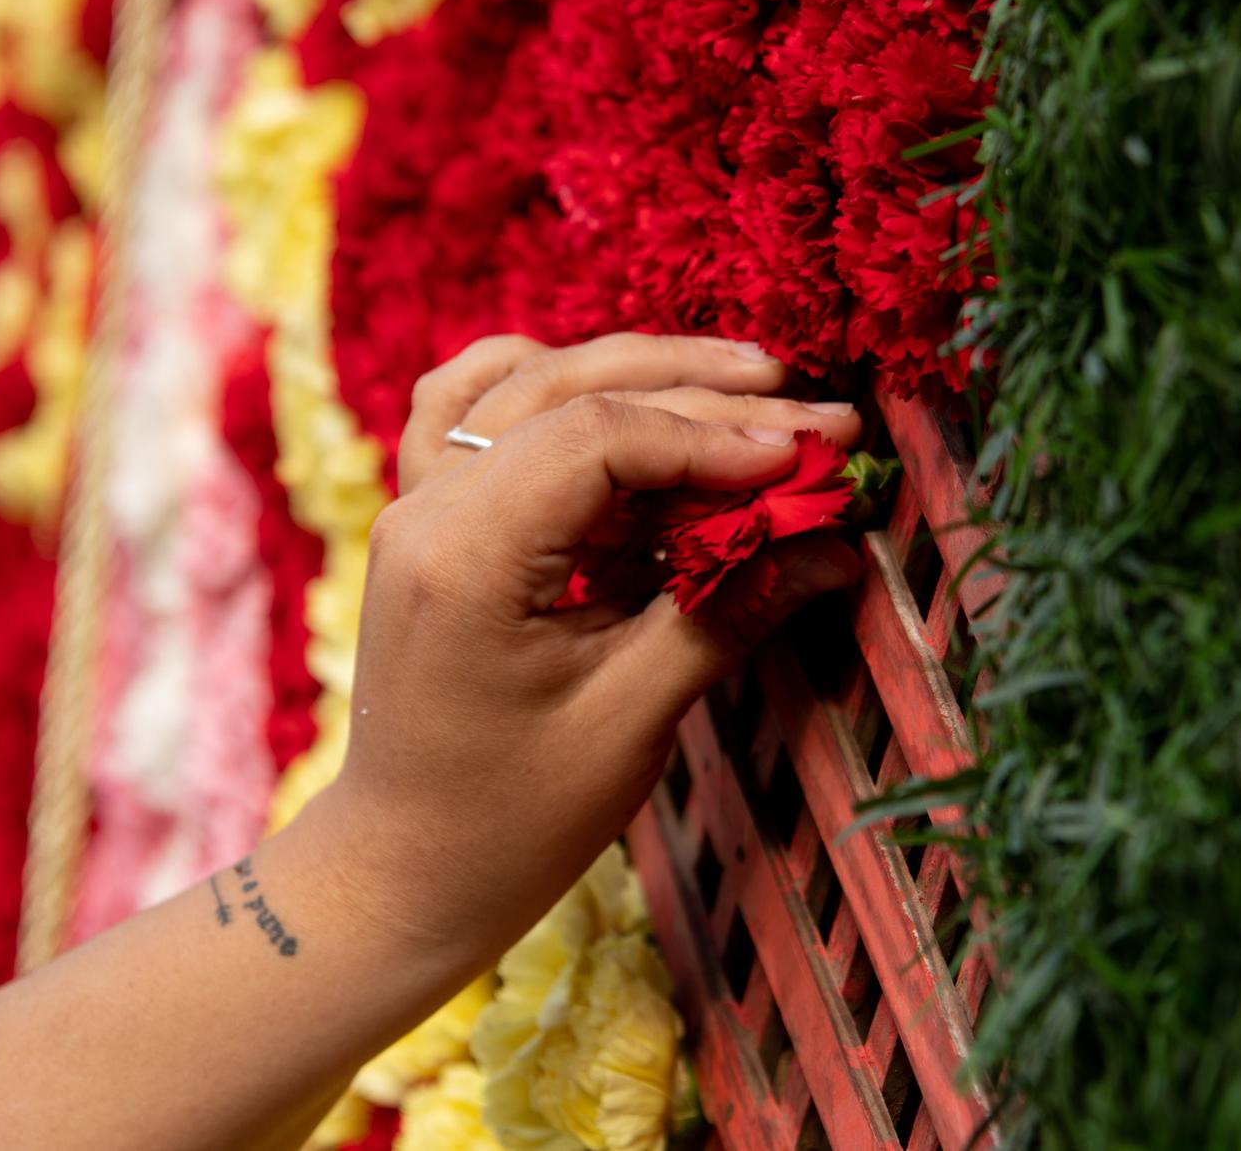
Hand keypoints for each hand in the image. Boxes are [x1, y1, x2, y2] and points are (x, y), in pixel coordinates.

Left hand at [324, 334, 863, 968]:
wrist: (404, 869)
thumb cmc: (511, 819)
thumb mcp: (629, 722)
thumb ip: (727, 614)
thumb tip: (837, 546)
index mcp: (464, 557)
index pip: (596, 438)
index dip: (712, 435)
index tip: (809, 453)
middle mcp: (426, 509)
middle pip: (570, 391)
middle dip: (701, 394)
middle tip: (816, 408)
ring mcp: (416, 504)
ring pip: (527, 380)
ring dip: (639, 371)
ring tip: (747, 378)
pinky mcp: (429, 518)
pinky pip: (475, 407)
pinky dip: (551, 384)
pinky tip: (622, 392)